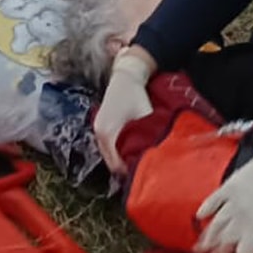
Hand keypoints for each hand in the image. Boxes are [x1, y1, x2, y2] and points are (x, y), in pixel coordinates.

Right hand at [93, 49, 153, 176]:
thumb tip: (155, 157)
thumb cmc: (136, 95)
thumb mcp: (145, 117)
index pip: (116, 165)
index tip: (143, 176)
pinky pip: (107, 147)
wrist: (125, 75)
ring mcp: (97, 129)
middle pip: (111, 162)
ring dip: (120, 160)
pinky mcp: (100, 125)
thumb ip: (147, 137)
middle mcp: (99, 133)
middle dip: (124, 169)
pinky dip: (116, 152)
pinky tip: (129, 152)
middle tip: (141, 173)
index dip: (129, 173)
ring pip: (108, 155)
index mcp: (107, 133)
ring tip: (137, 164)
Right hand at [196, 150, 252, 252]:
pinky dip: (206, 208)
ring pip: (217, 223)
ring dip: (208, 235)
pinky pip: (213, 199)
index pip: (243, 251)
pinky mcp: (229, 186)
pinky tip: (200, 216)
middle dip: (218, 251)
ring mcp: (233, 200)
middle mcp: (241, 216)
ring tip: (200, 246)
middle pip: (226, 239)